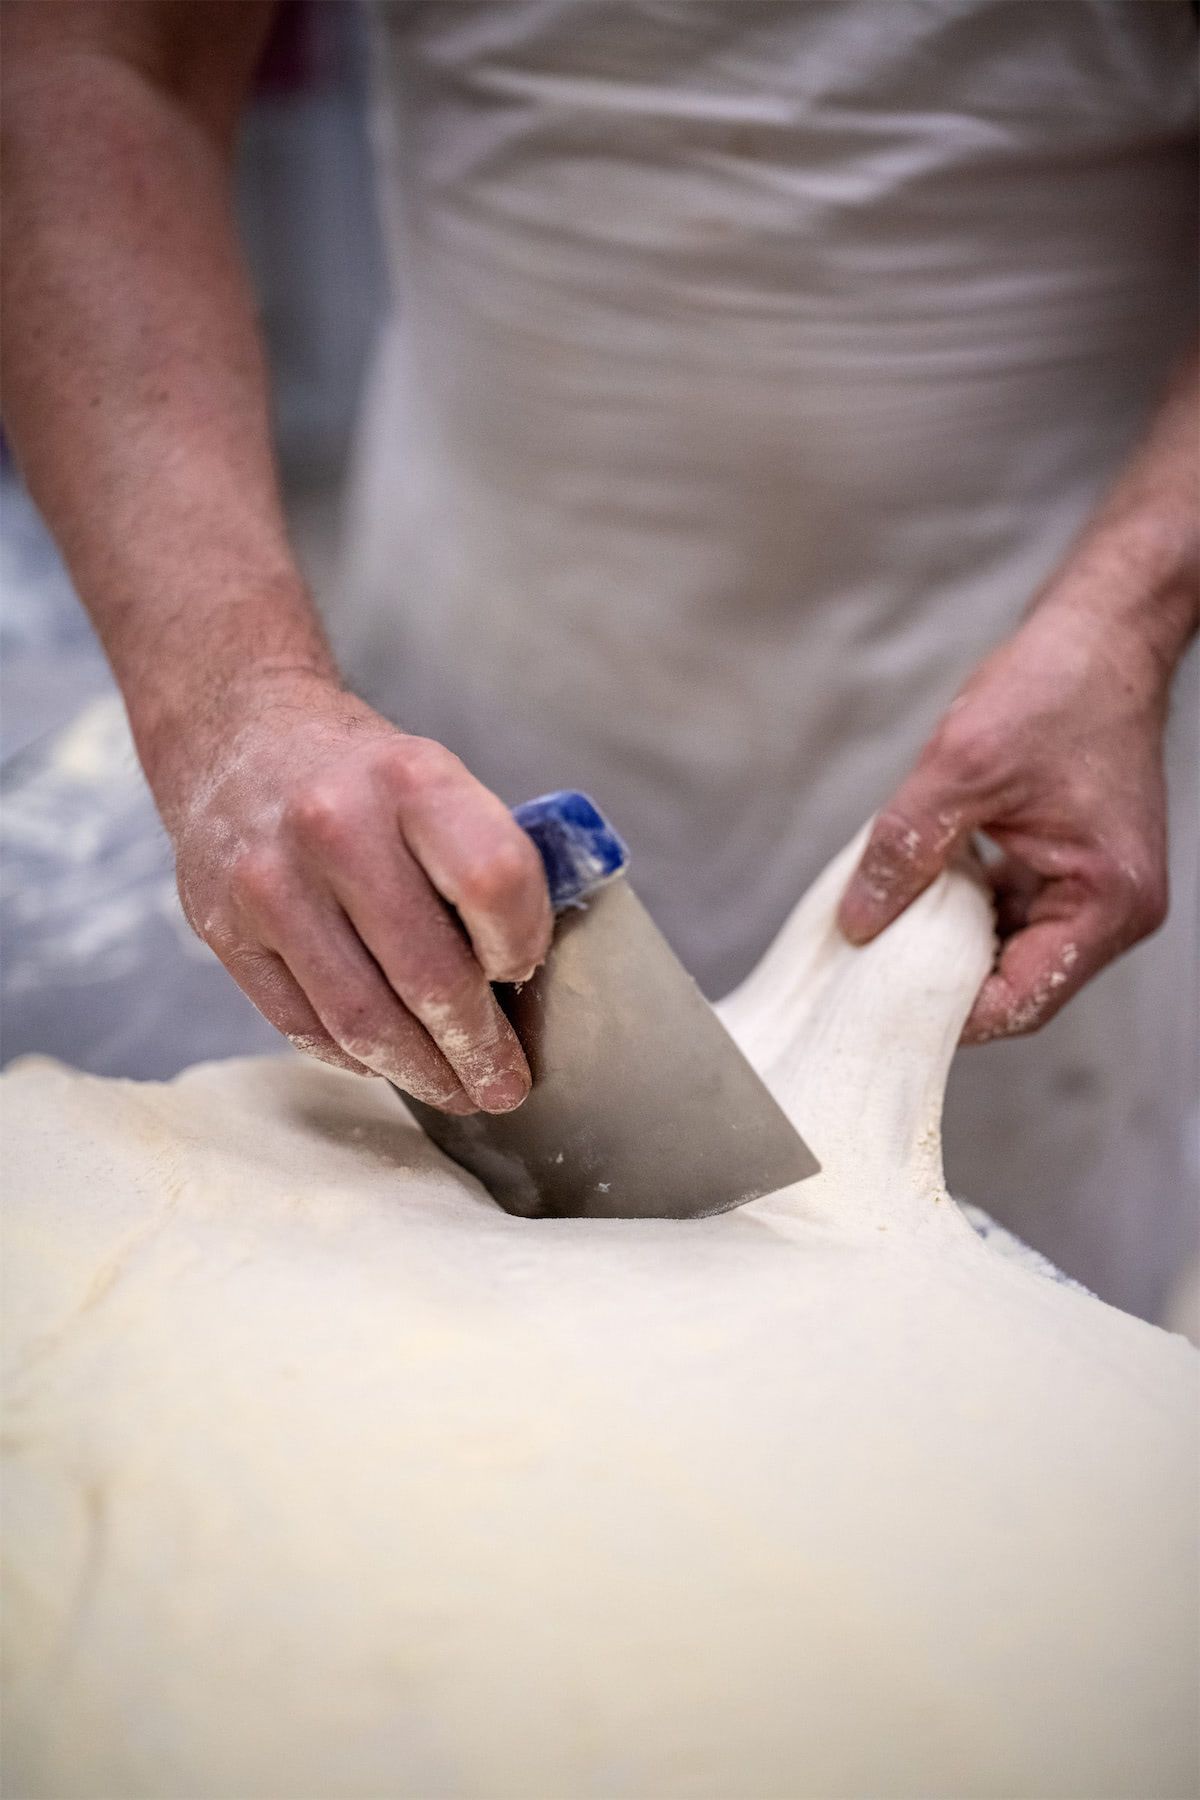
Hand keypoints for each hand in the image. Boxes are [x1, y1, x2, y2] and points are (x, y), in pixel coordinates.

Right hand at [167, 676, 552, 1111]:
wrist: (239, 735)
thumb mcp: (436, 779)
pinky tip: (387, 1065)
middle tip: (505, 1085)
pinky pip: (301, 1025)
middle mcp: (334, 825)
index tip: (524, 972)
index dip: (522, 943)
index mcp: (411, 778)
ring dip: (421, 1072)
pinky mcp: (222, 929)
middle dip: (477, 1047)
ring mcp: (269, 882)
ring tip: (459, 1093)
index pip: (494, 882)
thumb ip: (485, 859)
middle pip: (428, 973)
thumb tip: (534, 976)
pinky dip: (355, 1058)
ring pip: (361, 1018)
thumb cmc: (363, 779)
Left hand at [837, 601, 1172, 1042]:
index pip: (1022, 1002)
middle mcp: (1117, 909)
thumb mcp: (960, 770)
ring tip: (894, 927)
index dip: (949, 1012)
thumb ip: (905, 849)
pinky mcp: (1081, 868)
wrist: (1101, 634)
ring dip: (957, 942)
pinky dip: (975, 910)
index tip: (883, 1004)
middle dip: (947, 978)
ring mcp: (1102, 890)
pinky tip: (929, 888)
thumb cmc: (1056, 688)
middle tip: (874, 972)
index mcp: (1106, 901)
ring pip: (1016, 951)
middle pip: (1020, 986)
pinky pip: (1021, 914)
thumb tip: (858, 919)